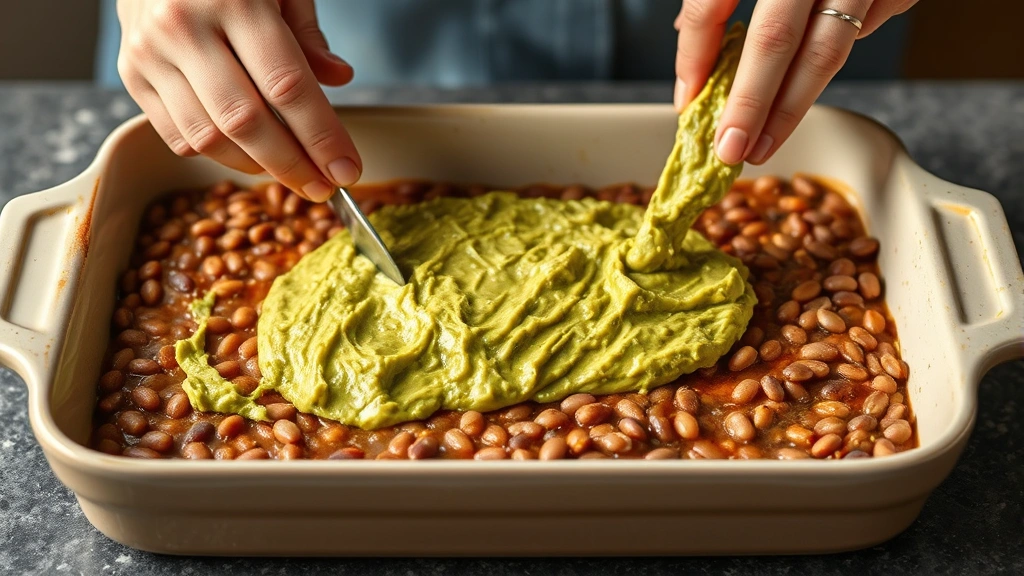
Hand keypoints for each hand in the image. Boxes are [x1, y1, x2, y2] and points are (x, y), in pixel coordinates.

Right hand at [117, 0, 360, 201]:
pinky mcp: (131, 73)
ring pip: (208, 137)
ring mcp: (151, 52)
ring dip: (255, 167)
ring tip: (289, 172)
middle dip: (292, 165)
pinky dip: (217, 154)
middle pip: (246, 121)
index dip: (321, 137)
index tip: (347, 170)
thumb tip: (338, 79)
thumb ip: (306, 32)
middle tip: (323, 188)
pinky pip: (178, 135)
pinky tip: (246, 153)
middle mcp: (184, 27)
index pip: (287, 86)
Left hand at [674, 0, 918, 164]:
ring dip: (791, 108)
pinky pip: (866, 25)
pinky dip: (834, 55)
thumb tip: (693, 51)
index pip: (710, 4)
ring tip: (761, 144)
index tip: (686, 103)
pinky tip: (810, 78)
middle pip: (774, 40)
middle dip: (748, 104)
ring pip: (825, 51)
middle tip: (729, 149)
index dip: (692, 56)